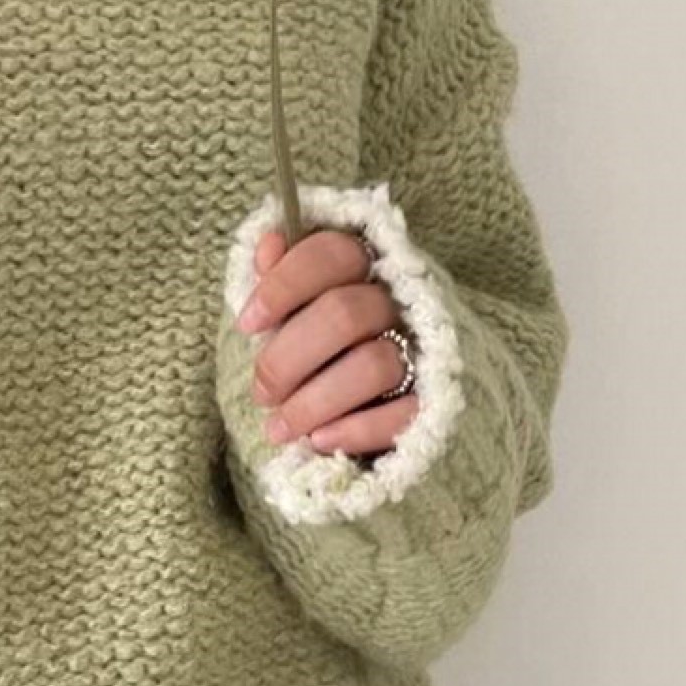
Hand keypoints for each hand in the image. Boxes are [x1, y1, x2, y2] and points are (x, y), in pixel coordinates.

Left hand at [236, 225, 418, 458]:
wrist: (396, 393)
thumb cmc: (329, 346)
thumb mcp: (303, 309)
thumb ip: (284, 279)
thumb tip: (268, 244)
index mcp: (368, 268)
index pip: (332, 254)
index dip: (284, 285)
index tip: (247, 324)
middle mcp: (401, 303)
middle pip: (345, 314)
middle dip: (288, 358)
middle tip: (262, 393)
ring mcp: (424, 351)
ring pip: (374, 366)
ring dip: (314, 403)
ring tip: (280, 428)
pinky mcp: (438, 400)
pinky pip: (404, 414)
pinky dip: (356, 430)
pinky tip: (320, 441)